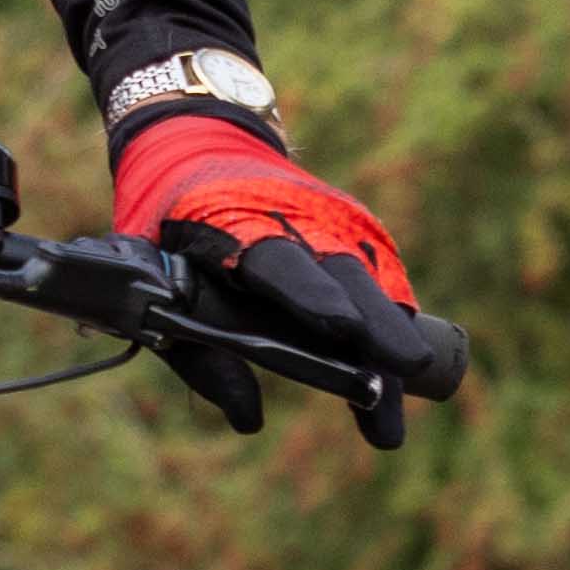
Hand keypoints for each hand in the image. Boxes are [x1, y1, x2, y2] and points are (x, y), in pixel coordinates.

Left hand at [115, 113, 436, 429]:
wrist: (203, 148)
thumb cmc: (173, 235)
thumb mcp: (160, 293)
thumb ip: (202, 357)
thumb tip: (250, 421)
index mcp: (234, 224)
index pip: (280, 261)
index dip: (313, 296)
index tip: (344, 331)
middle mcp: (293, 217)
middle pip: (346, 273)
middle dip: (379, 325)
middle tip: (409, 368)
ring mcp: (330, 219)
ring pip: (373, 279)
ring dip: (392, 337)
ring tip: (401, 401)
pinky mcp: (354, 229)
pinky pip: (381, 278)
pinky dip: (392, 321)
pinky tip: (402, 371)